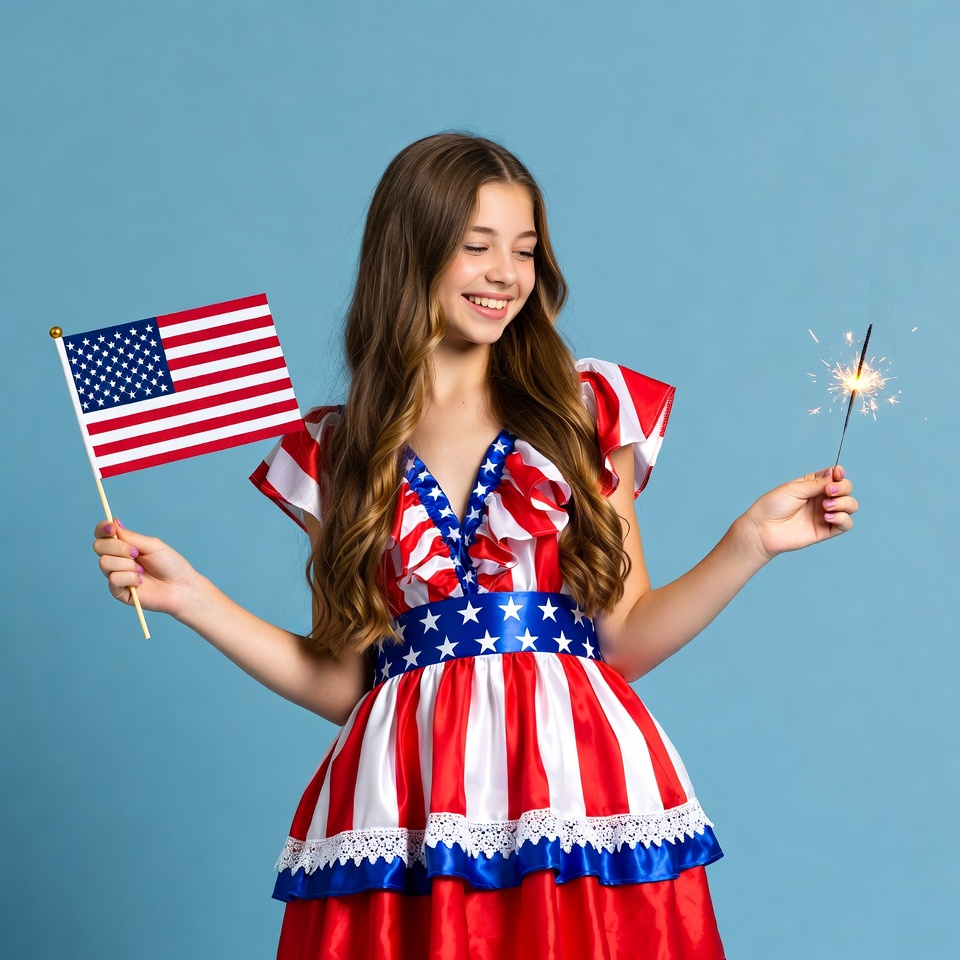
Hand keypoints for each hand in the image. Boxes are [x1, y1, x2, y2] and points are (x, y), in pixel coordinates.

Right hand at [93, 519, 197, 617]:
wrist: (181, 587)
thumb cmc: (170, 565)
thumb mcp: (152, 545)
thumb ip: (131, 536)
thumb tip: (113, 521)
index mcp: (124, 546)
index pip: (103, 535)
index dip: (102, 529)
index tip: (111, 528)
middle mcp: (117, 560)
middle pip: (99, 546)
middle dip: (118, 547)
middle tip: (137, 553)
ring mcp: (116, 575)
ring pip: (105, 562)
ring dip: (127, 564)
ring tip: (142, 570)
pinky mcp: (118, 591)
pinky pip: (113, 579)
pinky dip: (129, 578)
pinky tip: (140, 582)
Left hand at [741, 465, 857, 561]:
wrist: (762, 529)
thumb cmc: (773, 506)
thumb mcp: (794, 489)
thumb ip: (816, 483)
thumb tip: (834, 472)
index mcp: (813, 485)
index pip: (835, 476)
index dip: (839, 474)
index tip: (837, 474)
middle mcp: (821, 498)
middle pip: (846, 489)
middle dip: (843, 488)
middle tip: (829, 492)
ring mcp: (825, 514)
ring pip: (851, 506)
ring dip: (844, 503)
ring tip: (826, 506)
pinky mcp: (826, 530)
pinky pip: (846, 524)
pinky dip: (843, 518)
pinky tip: (827, 517)